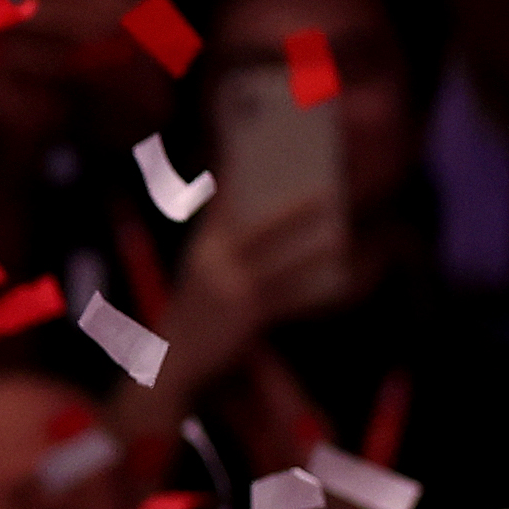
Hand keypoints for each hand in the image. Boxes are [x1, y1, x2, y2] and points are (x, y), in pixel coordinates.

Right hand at [159, 189, 344, 393]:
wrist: (169, 356)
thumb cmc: (195, 309)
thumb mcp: (201, 270)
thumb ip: (226, 243)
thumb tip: (269, 216)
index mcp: (202, 245)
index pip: (222, 201)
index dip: (239, 174)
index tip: (258, 151)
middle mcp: (212, 261)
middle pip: (261, 229)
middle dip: (294, 210)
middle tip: (327, 192)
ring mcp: (229, 288)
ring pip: (280, 264)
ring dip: (312, 250)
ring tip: (339, 237)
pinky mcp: (245, 315)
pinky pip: (288, 298)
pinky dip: (312, 290)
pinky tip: (334, 281)